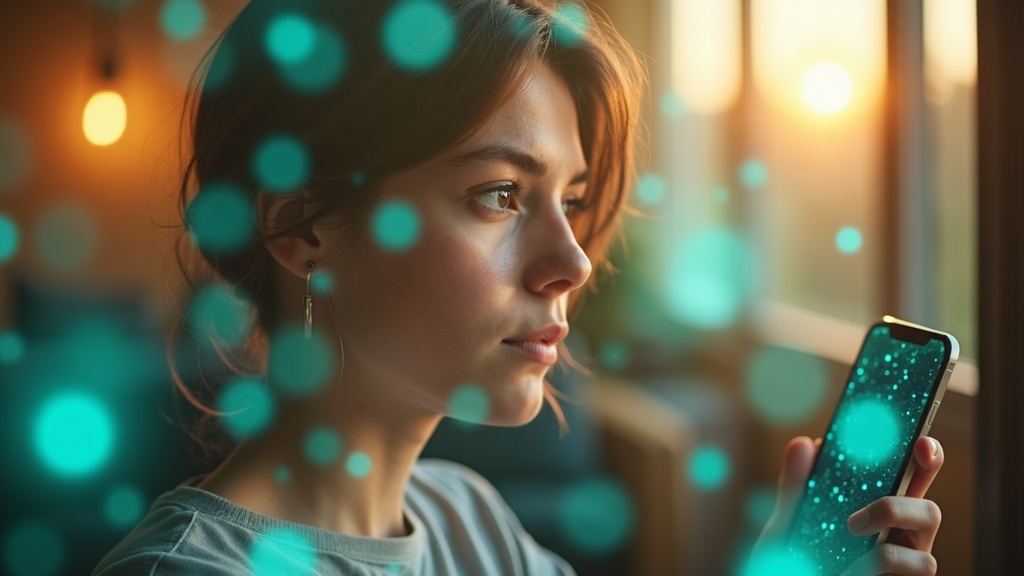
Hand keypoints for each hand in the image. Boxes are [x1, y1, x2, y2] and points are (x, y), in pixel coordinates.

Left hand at [752, 435, 943, 575]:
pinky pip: (915, 563)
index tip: (920, 442)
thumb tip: (804, 443)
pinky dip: (878, 561)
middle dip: (905, 497)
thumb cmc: (798, 563)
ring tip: (851, 530)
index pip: (910, 477)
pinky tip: (849, 569)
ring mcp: (907, 560)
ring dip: (890, 519)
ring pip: (928, 529)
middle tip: (857, 514)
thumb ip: (795, 487)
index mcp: (877, 510)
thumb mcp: (788, 524)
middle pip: (928, 506)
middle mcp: (900, 535)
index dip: (926, 455)